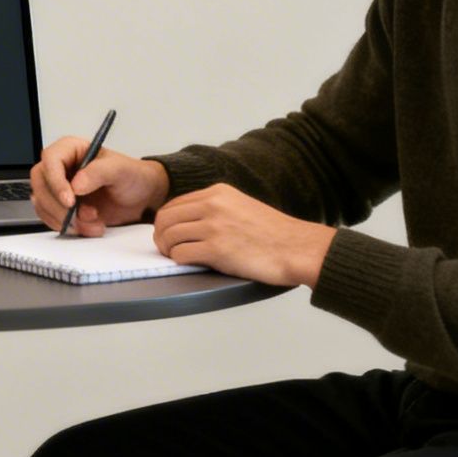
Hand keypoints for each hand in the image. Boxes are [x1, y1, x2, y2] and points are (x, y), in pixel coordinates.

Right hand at [29, 137, 168, 236]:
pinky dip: (67, 227)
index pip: (51, 160)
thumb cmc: (131, 177)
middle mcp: (60, 167)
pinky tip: (88, 227)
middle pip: (40, 184)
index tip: (70, 200)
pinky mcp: (60, 207)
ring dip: (64, 219)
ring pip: (42, 203)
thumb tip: (76, 184)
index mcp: (71, 149)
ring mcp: (58, 188)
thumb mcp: (121, 170)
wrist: (140, 198)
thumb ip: (99, 172)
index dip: (55, 181)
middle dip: (57, 205)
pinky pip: (50, 218)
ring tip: (92, 222)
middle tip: (78, 217)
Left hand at [152, 183, 334, 286]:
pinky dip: (179, 261)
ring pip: (169, 236)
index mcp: (217, 193)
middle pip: (165, 218)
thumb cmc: (273, 233)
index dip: (165, 222)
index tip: (167, 234)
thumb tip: (188, 221)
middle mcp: (213, 205)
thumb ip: (215, 208)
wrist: (297, 247)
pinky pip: (181, 254)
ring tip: (176, 257)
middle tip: (166, 248)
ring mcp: (214, 226)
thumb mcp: (241, 206)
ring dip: (168, 250)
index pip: (174, 204)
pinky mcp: (217, 248)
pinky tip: (189, 263)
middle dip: (160, 236)